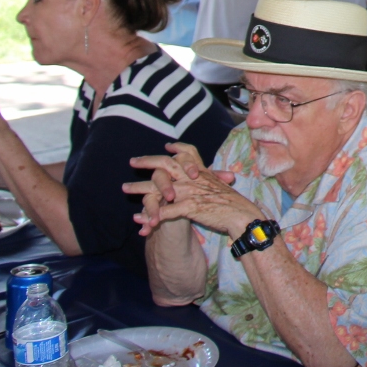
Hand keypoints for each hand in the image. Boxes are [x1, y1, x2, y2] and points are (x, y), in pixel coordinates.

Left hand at [124, 142, 251, 238]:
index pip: (188, 152)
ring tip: (125, 189)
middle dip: (147, 162)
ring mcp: (190, 192)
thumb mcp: (221, 185)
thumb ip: (211, 178)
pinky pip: (164, 211)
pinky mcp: (189, 207)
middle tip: (132, 162)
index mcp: (201, 172)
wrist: (241, 215)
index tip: (166, 146)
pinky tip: (140, 220)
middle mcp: (193, 178)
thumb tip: (208, 175)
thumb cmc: (233, 203)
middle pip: (166, 164)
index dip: (176, 148)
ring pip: (159, 188)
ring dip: (140, 189)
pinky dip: (150, 216)